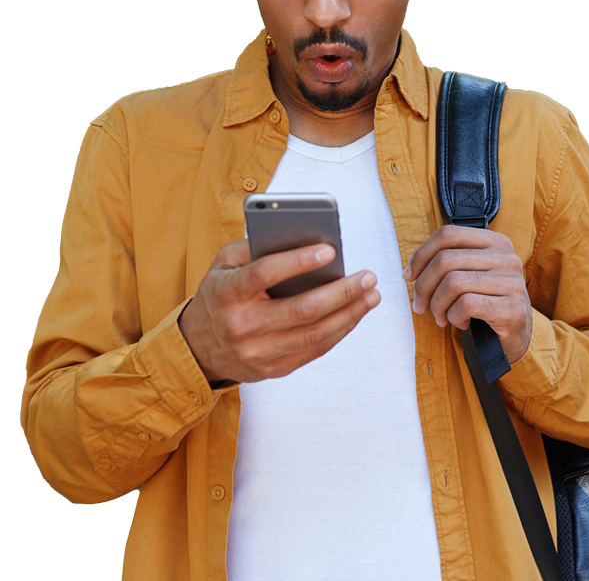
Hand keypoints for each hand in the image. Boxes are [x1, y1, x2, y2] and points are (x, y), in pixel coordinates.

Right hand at [178, 239, 379, 383]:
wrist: (197, 347)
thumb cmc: (219, 294)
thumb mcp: (223, 264)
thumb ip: (254, 247)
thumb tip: (300, 239)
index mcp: (227, 293)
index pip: (265, 274)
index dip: (298, 261)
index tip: (330, 250)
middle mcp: (241, 326)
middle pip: (301, 310)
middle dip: (341, 292)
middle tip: (368, 276)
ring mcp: (257, 352)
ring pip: (313, 335)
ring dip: (349, 314)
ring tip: (371, 295)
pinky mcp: (272, 370)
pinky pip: (313, 351)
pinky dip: (338, 332)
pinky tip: (354, 314)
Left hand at [405, 225, 531, 363]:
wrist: (518, 338)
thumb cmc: (487, 303)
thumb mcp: (470, 275)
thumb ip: (449, 263)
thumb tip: (410, 271)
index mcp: (495, 242)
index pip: (448, 234)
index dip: (422, 254)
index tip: (408, 275)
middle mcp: (507, 257)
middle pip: (446, 260)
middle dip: (424, 286)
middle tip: (420, 306)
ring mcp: (512, 282)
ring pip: (453, 282)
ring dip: (438, 305)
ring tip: (441, 317)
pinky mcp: (512, 308)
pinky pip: (466, 304)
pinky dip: (454, 317)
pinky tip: (461, 323)